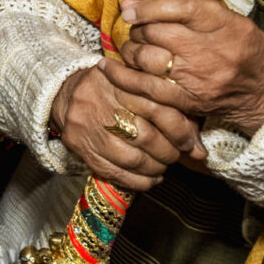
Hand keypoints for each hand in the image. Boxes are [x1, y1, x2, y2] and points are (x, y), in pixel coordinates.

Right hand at [50, 61, 204, 188]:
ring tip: (162, 166)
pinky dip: (138, 181)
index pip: (158, 109)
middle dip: (169, 152)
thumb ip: (171, 111)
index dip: (180, 131)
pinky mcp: (79, 146)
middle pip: (146, 136)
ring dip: (155, 168)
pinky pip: (115, 173)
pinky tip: (149, 178)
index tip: (189, 143)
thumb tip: (200, 151)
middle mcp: (100, 102)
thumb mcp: (139, 89)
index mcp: (120, 81)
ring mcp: (87, 126)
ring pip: (132, 159)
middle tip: (176, 155)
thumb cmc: (113, 91)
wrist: (64, 93)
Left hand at [112, 0, 263, 135]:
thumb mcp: (226, 19)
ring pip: (146, 60)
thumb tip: (130, 4)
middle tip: (138, 34)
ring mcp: (198, 77)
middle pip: (155, 33)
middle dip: (138, 32)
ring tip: (131, 51)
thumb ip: (182, 9)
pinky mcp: (189, 100)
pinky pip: (146, 90)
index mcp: (223, 23)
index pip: (178, 7)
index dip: (147, 7)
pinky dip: (123, 79)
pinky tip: (108, 70)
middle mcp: (210, 49)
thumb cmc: (244, 48)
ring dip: (129, 53)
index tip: (129, 9)